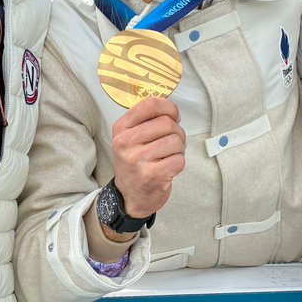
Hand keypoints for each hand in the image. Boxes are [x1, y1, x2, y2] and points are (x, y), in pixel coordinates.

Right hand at [111, 96, 184, 218]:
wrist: (129, 196)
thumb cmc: (135, 164)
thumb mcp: (130, 139)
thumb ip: (146, 121)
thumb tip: (171, 108)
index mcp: (121, 129)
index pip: (150, 105)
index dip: (169, 107)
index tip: (173, 115)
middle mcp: (126, 143)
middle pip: (167, 123)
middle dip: (177, 131)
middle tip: (173, 140)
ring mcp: (138, 160)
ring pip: (175, 141)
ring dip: (179, 148)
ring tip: (170, 155)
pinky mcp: (153, 175)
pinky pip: (179, 159)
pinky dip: (179, 162)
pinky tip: (169, 167)